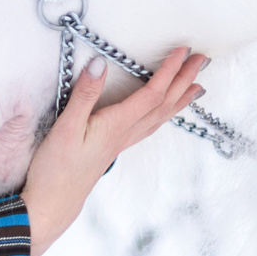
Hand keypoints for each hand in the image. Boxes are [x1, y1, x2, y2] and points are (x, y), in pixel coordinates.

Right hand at [21, 47, 208, 255]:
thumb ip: (84, 94)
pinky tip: (164, 112)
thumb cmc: (55, 169)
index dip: (169, 71)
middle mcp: (125, 134)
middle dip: (185, 80)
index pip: (152, 94)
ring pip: (160, 117)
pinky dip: (164, 114)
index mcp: (116, 126)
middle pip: (164, 104)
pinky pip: (149, 127)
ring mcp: (122, 143)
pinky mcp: (114, 148)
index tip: (183, 51)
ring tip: (198, 86)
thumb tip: (99, 63)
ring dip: (180, 99)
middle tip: (203, 59)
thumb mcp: (65, 127)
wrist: (52, 204)